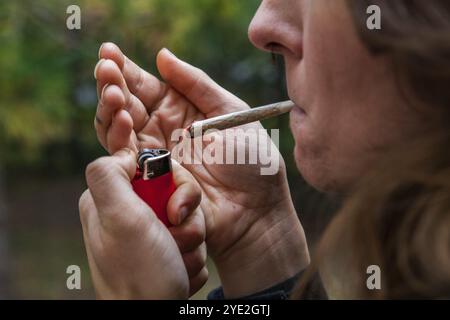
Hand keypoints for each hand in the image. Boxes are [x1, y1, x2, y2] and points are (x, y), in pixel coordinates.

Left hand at [79, 148, 206, 298]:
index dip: (169, 183)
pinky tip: (178, 271)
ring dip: (192, 242)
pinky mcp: (167, 251)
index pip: (150, 167)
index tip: (172, 207)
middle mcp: (129, 214)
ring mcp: (150, 234)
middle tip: (174, 238)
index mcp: (112, 199)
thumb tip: (123, 154)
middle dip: (186, 218)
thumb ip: (108, 174)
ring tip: (176, 261)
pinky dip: (192, 258)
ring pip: (190, 218)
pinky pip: (194, 241)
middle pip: (176, 193)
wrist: (154, 316)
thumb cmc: (138, 273)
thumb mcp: (118, 217)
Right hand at [94, 42, 308, 296]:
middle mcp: (162, 132)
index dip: (126, 69)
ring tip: (114, 92)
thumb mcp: (231, 112)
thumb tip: (162, 55)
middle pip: (126, 105)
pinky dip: (116, 137)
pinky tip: (121, 118)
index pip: (146, 86)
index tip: (108, 51)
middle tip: (105, 68)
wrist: (257, 211)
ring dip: (110, 108)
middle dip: (112, 84)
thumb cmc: (253, 162)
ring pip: (117, 129)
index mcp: (182, 111)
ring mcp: (152, 157)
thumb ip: (197, 85)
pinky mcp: (148, 182)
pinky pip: (123, 157)